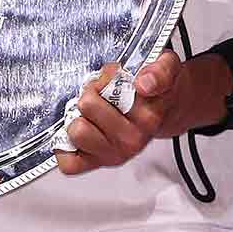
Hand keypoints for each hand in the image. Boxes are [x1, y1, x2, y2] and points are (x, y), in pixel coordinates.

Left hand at [55, 50, 227, 174]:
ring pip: (77, 131)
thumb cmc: (154, 89)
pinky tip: (79, 129)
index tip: (117, 73)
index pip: (116, 89)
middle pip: (88, 105)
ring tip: (90, 112)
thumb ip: (160, 71)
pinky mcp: (98, 164)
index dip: (109, 76)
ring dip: (79, 117)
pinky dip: (66, 146)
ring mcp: (115, 154)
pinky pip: (69, 162)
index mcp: (149, 116)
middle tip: (102, 91)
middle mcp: (133, 139)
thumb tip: (144, 84)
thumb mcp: (166, 67)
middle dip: (91, 92)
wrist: (162, 108)